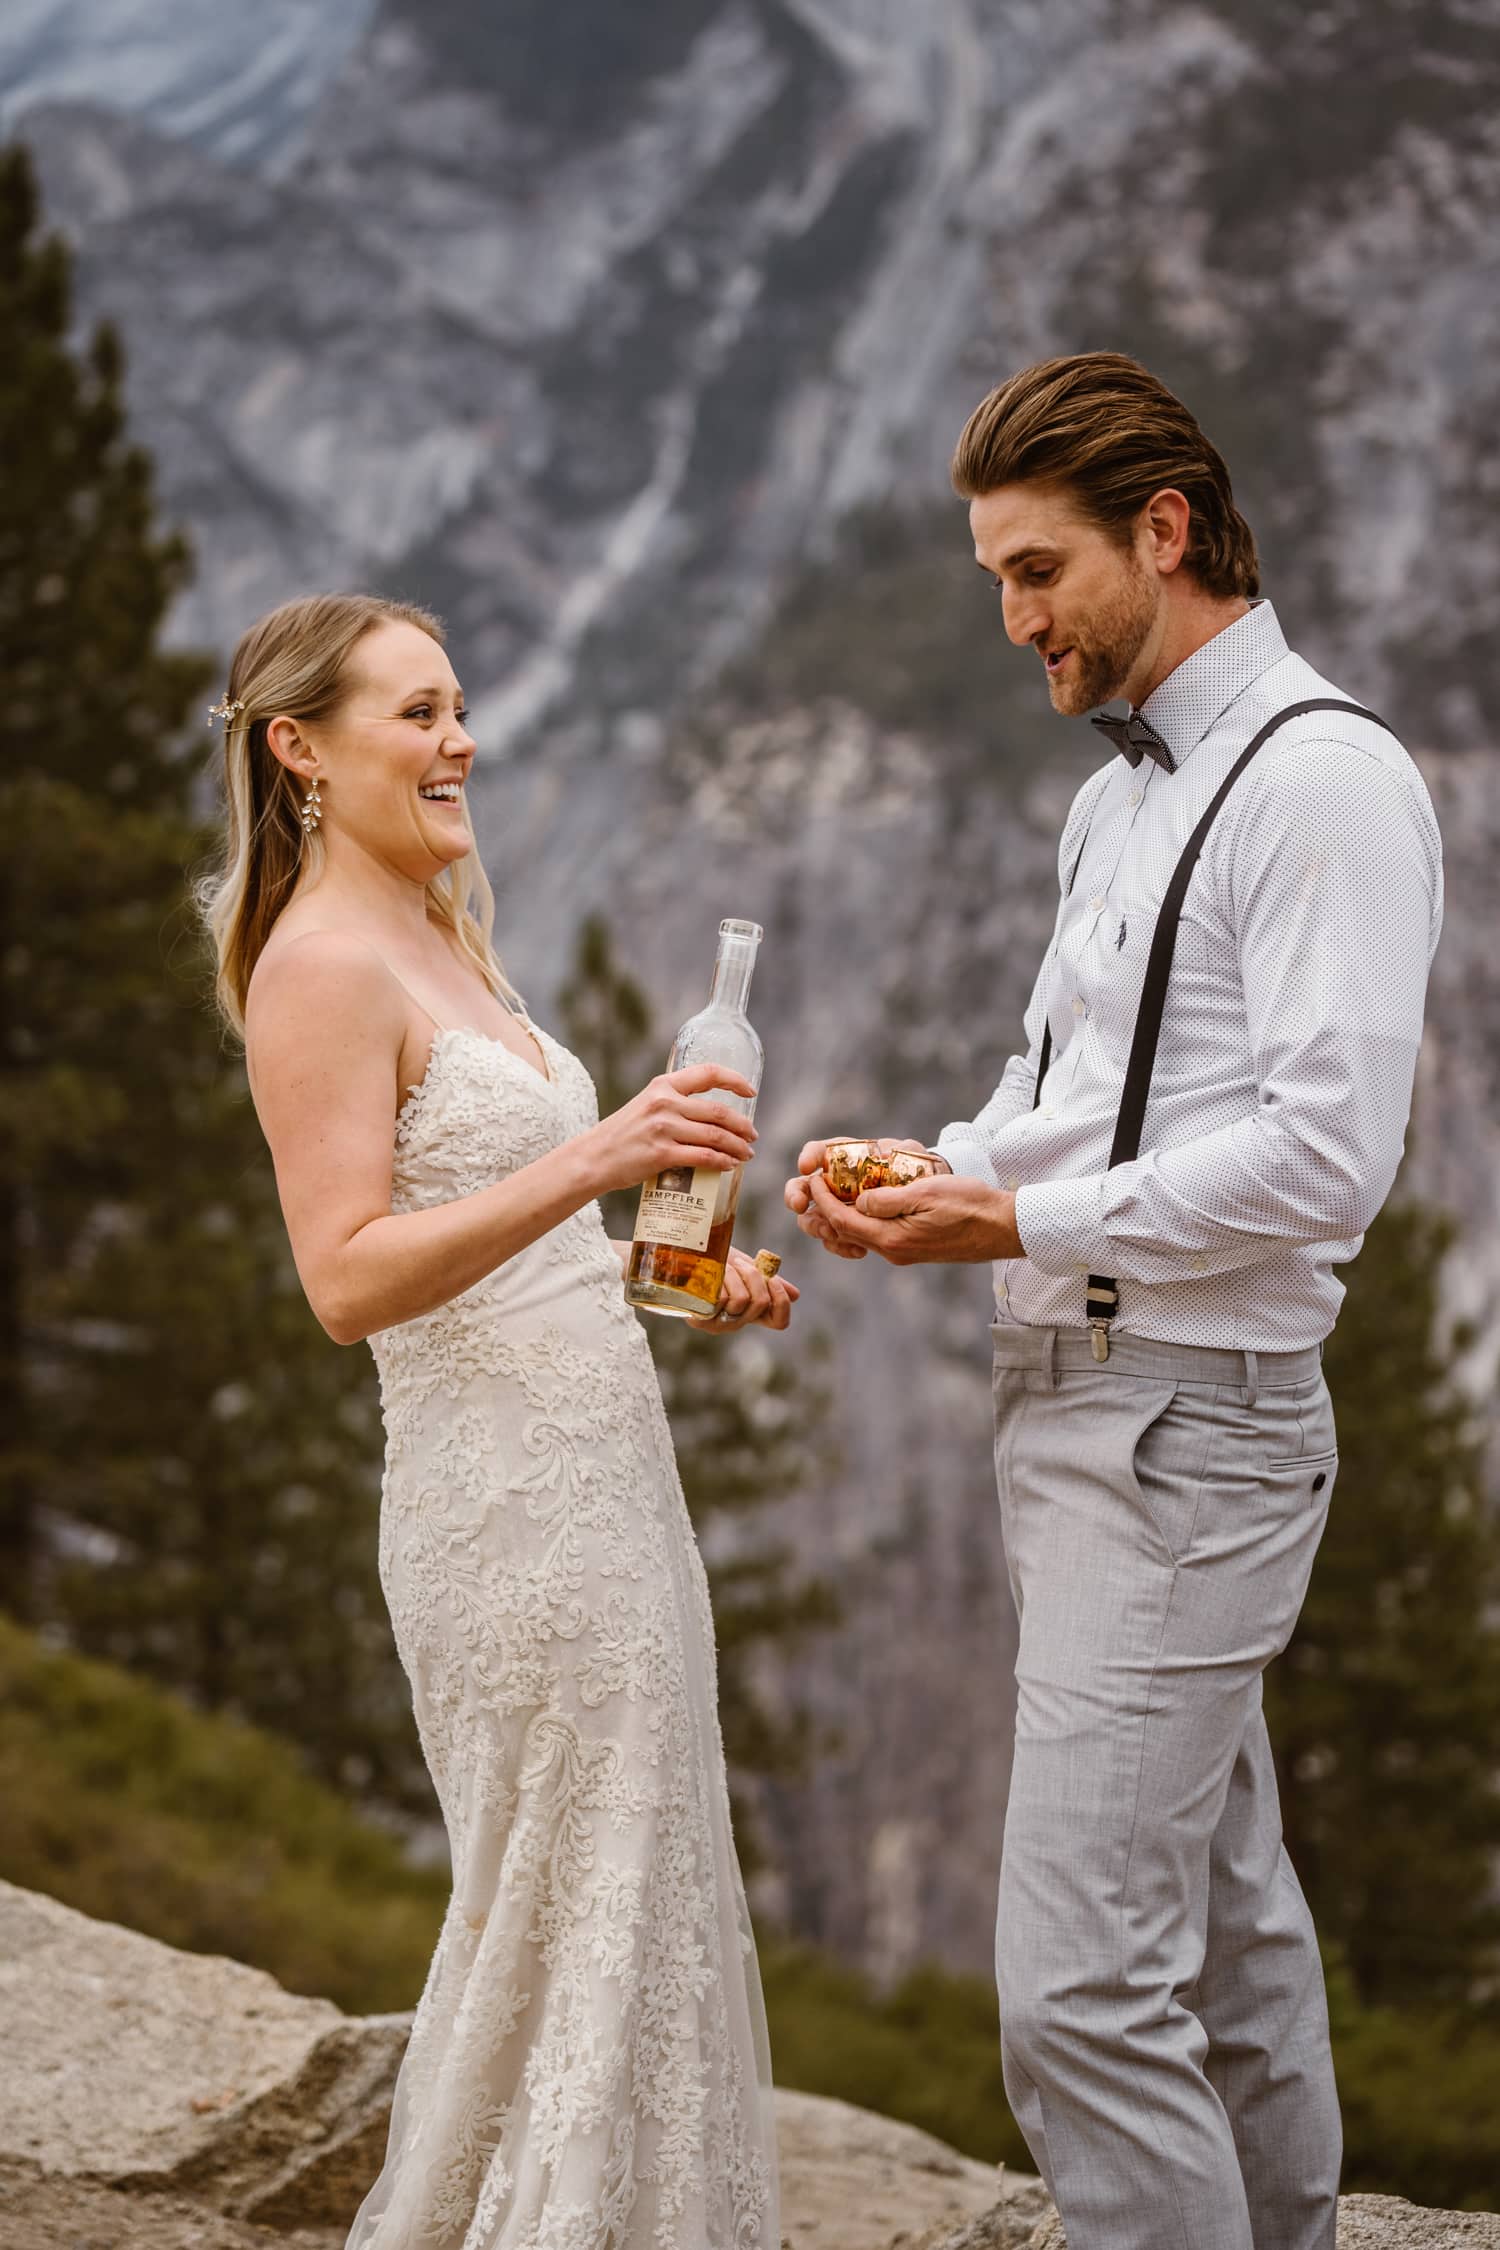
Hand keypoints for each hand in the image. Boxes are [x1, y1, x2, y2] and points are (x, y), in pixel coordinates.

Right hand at [590, 1064, 757, 1197]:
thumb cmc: (623, 1134)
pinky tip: (729, 1165)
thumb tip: (710, 1116)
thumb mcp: (646, 1105)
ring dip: (737, 1146)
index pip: (708, 1073)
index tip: (750, 1092)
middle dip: (742, 1125)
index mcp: (663, 1086)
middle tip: (752, 1136)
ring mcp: (663, 1128)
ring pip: (715, 1136)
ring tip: (746, 1154)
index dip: (735, 1081)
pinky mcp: (661, 1154)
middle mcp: (665, 1103)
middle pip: (718, 1112)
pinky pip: (703, 1157)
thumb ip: (674, 1104)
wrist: (594, 1158)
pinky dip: (722, 1162)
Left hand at [687, 1245, 801, 1333]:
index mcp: (752, 1313)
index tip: (771, 1279)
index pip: (780, 1322)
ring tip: (722, 1266)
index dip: (781, 1300)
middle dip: (752, 1275)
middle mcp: (737, 1323)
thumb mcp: (745, 1269)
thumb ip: (767, 1281)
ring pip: (740, 1299)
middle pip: (760, 1302)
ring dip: (733, 1274)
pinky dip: (719, 1279)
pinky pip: (720, 1300)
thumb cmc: (715, 1263)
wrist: (683, 1257)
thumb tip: (795, 1295)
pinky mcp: (699, 1319)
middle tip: (739, 1264)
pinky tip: (708, 1273)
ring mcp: (717, 1324)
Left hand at [797, 1167, 1020, 1266]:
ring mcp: (903, 1253)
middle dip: (826, 1209)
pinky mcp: (913, 1249)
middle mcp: (894, 1251)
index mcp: (893, 1238)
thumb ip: (888, 1199)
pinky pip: (877, 1236)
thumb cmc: (969, 1205)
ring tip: (832, 1194)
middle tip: (815, 1186)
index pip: (844, 1221)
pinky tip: (863, 1205)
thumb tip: (858, 1202)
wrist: (1001, 1228)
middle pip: (846, 1232)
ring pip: (860, 1235)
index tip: (814, 1179)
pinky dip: (862, 1221)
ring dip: (842, 1216)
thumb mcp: (927, 1193)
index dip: (823, 1200)